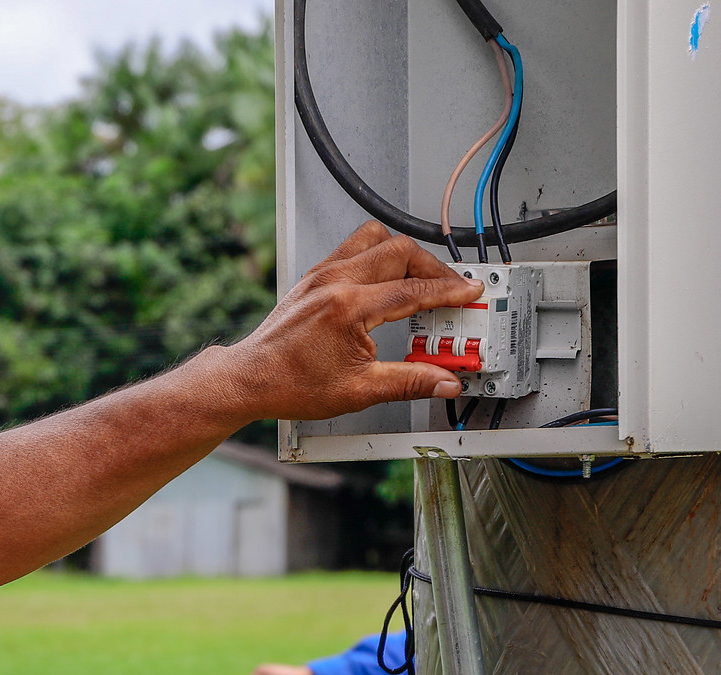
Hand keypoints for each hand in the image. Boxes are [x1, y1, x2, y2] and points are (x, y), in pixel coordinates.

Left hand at [219, 221, 482, 420]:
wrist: (249, 379)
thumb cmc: (288, 384)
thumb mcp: (358, 390)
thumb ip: (409, 382)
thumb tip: (443, 381)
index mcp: (347, 307)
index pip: (413, 289)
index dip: (449, 291)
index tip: (470, 292)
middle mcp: (334, 281)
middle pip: (400, 252)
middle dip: (434, 269)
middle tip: (450, 290)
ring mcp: (321, 274)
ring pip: (375, 238)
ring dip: (404, 253)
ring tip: (421, 278)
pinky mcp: (314, 276)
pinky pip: (354, 248)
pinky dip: (377, 256)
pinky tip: (386, 279)